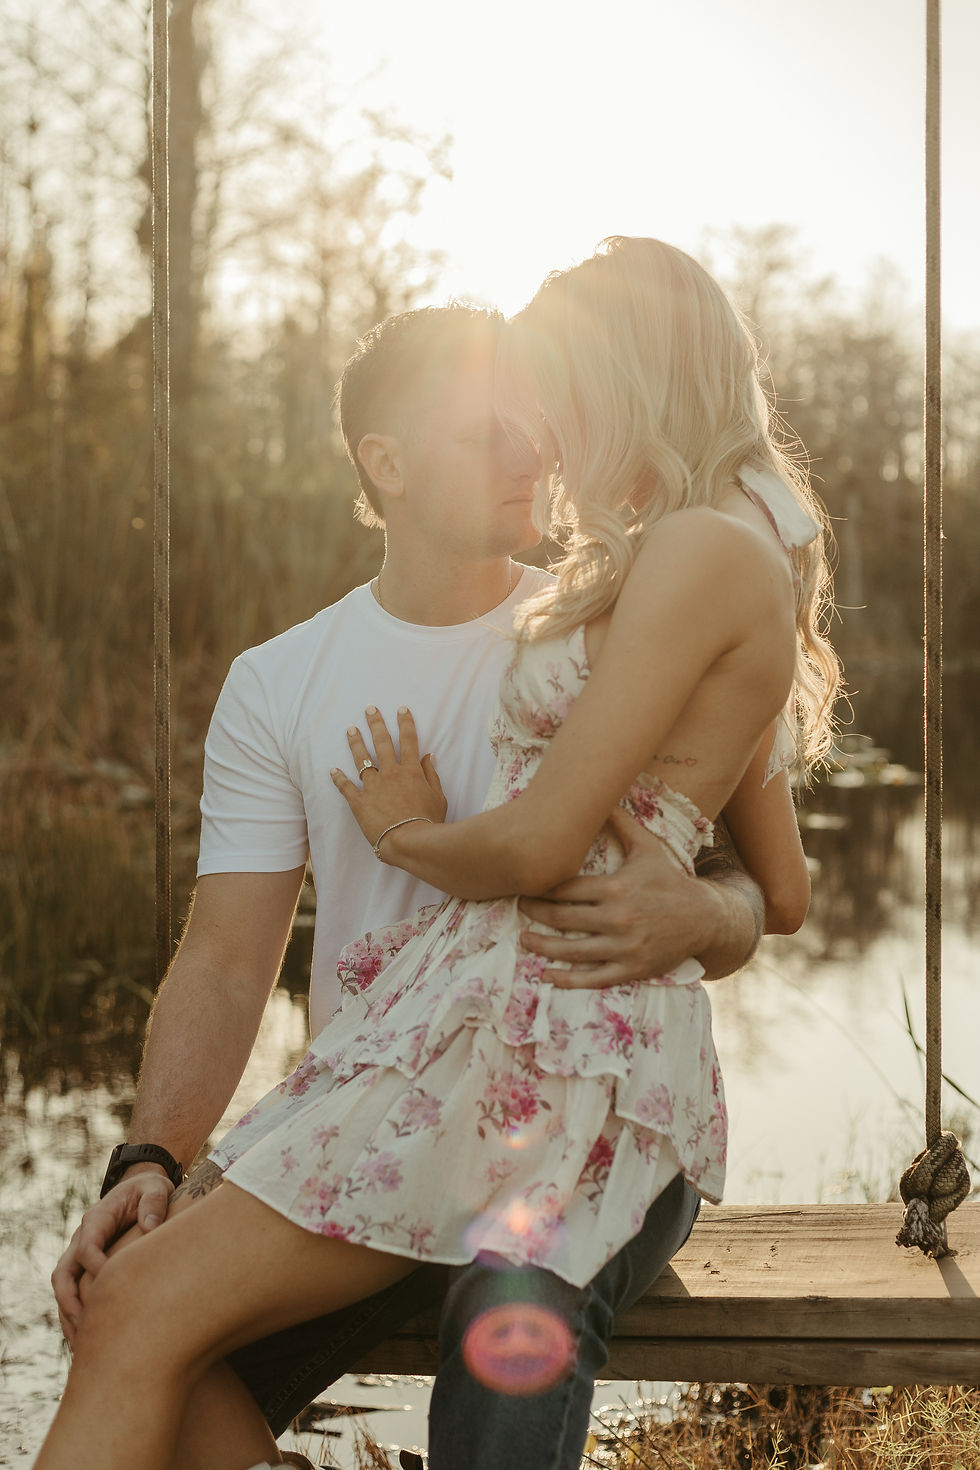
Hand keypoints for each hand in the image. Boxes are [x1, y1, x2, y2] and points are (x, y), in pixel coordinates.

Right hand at [52, 1168, 173, 1343]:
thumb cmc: (150, 1190)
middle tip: (85, 1329)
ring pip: (63, 1288)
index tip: (114, 1289)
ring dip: (68, 1316)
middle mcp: (82, 1237)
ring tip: (80, 1348)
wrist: (141, 1188)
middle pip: (63, 1274)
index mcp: (97, 1219)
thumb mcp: (156, 1188)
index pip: (86, 1248)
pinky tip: (85, 1341)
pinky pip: (72, 1292)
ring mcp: (80, 1253)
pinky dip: (74, 1315)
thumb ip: (153, 1204)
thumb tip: (150, 1227)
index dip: (96, 1269)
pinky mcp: (86, 1265)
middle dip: (70, 1303)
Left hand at [331, 706, 446, 855]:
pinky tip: (332, 769)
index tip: (401, 709)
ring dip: (355, 742)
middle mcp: (391, 773)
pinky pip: (346, 787)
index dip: (405, 723)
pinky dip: (338, 778)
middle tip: (370, 709)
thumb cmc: (428, 822)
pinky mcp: (360, 801)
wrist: (410, 841)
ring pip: (361, 758)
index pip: (408, 740)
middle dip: (376, 723)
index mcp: (411, 771)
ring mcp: (373, 786)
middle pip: (382, 742)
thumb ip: (432, 775)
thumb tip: (429, 756)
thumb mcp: (439, 797)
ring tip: (350, 729)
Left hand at [518, 808, 722, 987]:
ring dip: (542, 946)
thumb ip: (622, 823)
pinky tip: (547, 975)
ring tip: (524, 940)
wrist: (704, 917)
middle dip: (535, 913)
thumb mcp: (648, 848)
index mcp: (616, 888)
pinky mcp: (632, 969)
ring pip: (572, 950)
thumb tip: (603, 796)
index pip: (566, 888)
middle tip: (518, 907)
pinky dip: (568, 979)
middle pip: (562, 918)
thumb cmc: (670, 880)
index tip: (525, 884)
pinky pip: (593, 978)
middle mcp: (618, 918)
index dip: (541, 887)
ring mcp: (624, 946)